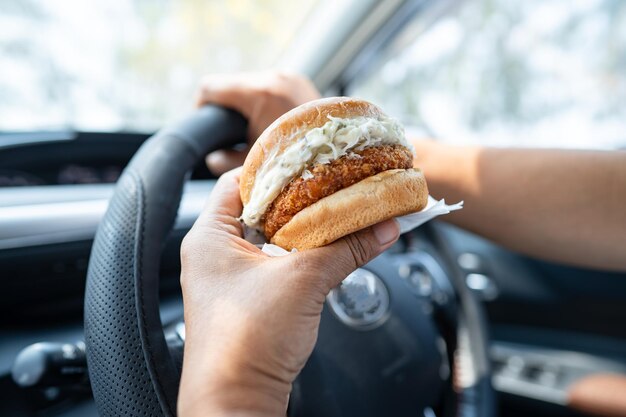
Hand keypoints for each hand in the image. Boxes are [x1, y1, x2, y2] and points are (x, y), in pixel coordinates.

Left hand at [178, 169, 399, 416]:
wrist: (237, 401)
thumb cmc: (247, 341)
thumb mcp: (303, 281)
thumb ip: (346, 247)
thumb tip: (384, 226)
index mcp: (209, 236)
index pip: (238, 181)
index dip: (273, 166)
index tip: (308, 159)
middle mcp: (215, 253)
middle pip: (259, 208)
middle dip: (297, 197)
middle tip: (330, 182)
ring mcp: (229, 278)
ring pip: (270, 237)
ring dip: (302, 227)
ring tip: (335, 209)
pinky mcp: (247, 299)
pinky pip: (276, 263)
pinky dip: (301, 253)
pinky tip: (328, 247)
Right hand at [196, 72, 320, 174]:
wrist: (339, 148)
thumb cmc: (296, 159)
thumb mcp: (255, 162)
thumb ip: (225, 161)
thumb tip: (211, 158)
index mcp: (258, 93)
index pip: (210, 87)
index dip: (200, 106)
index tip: (204, 124)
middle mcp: (273, 77)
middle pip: (229, 84)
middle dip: (224, 106)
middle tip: (228, 132)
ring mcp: (287, 76)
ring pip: (249, 83)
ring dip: (244, 102)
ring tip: (249, 127)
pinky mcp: (297, 80)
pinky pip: (268, 85)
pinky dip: (262, 100)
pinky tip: (266, 119)